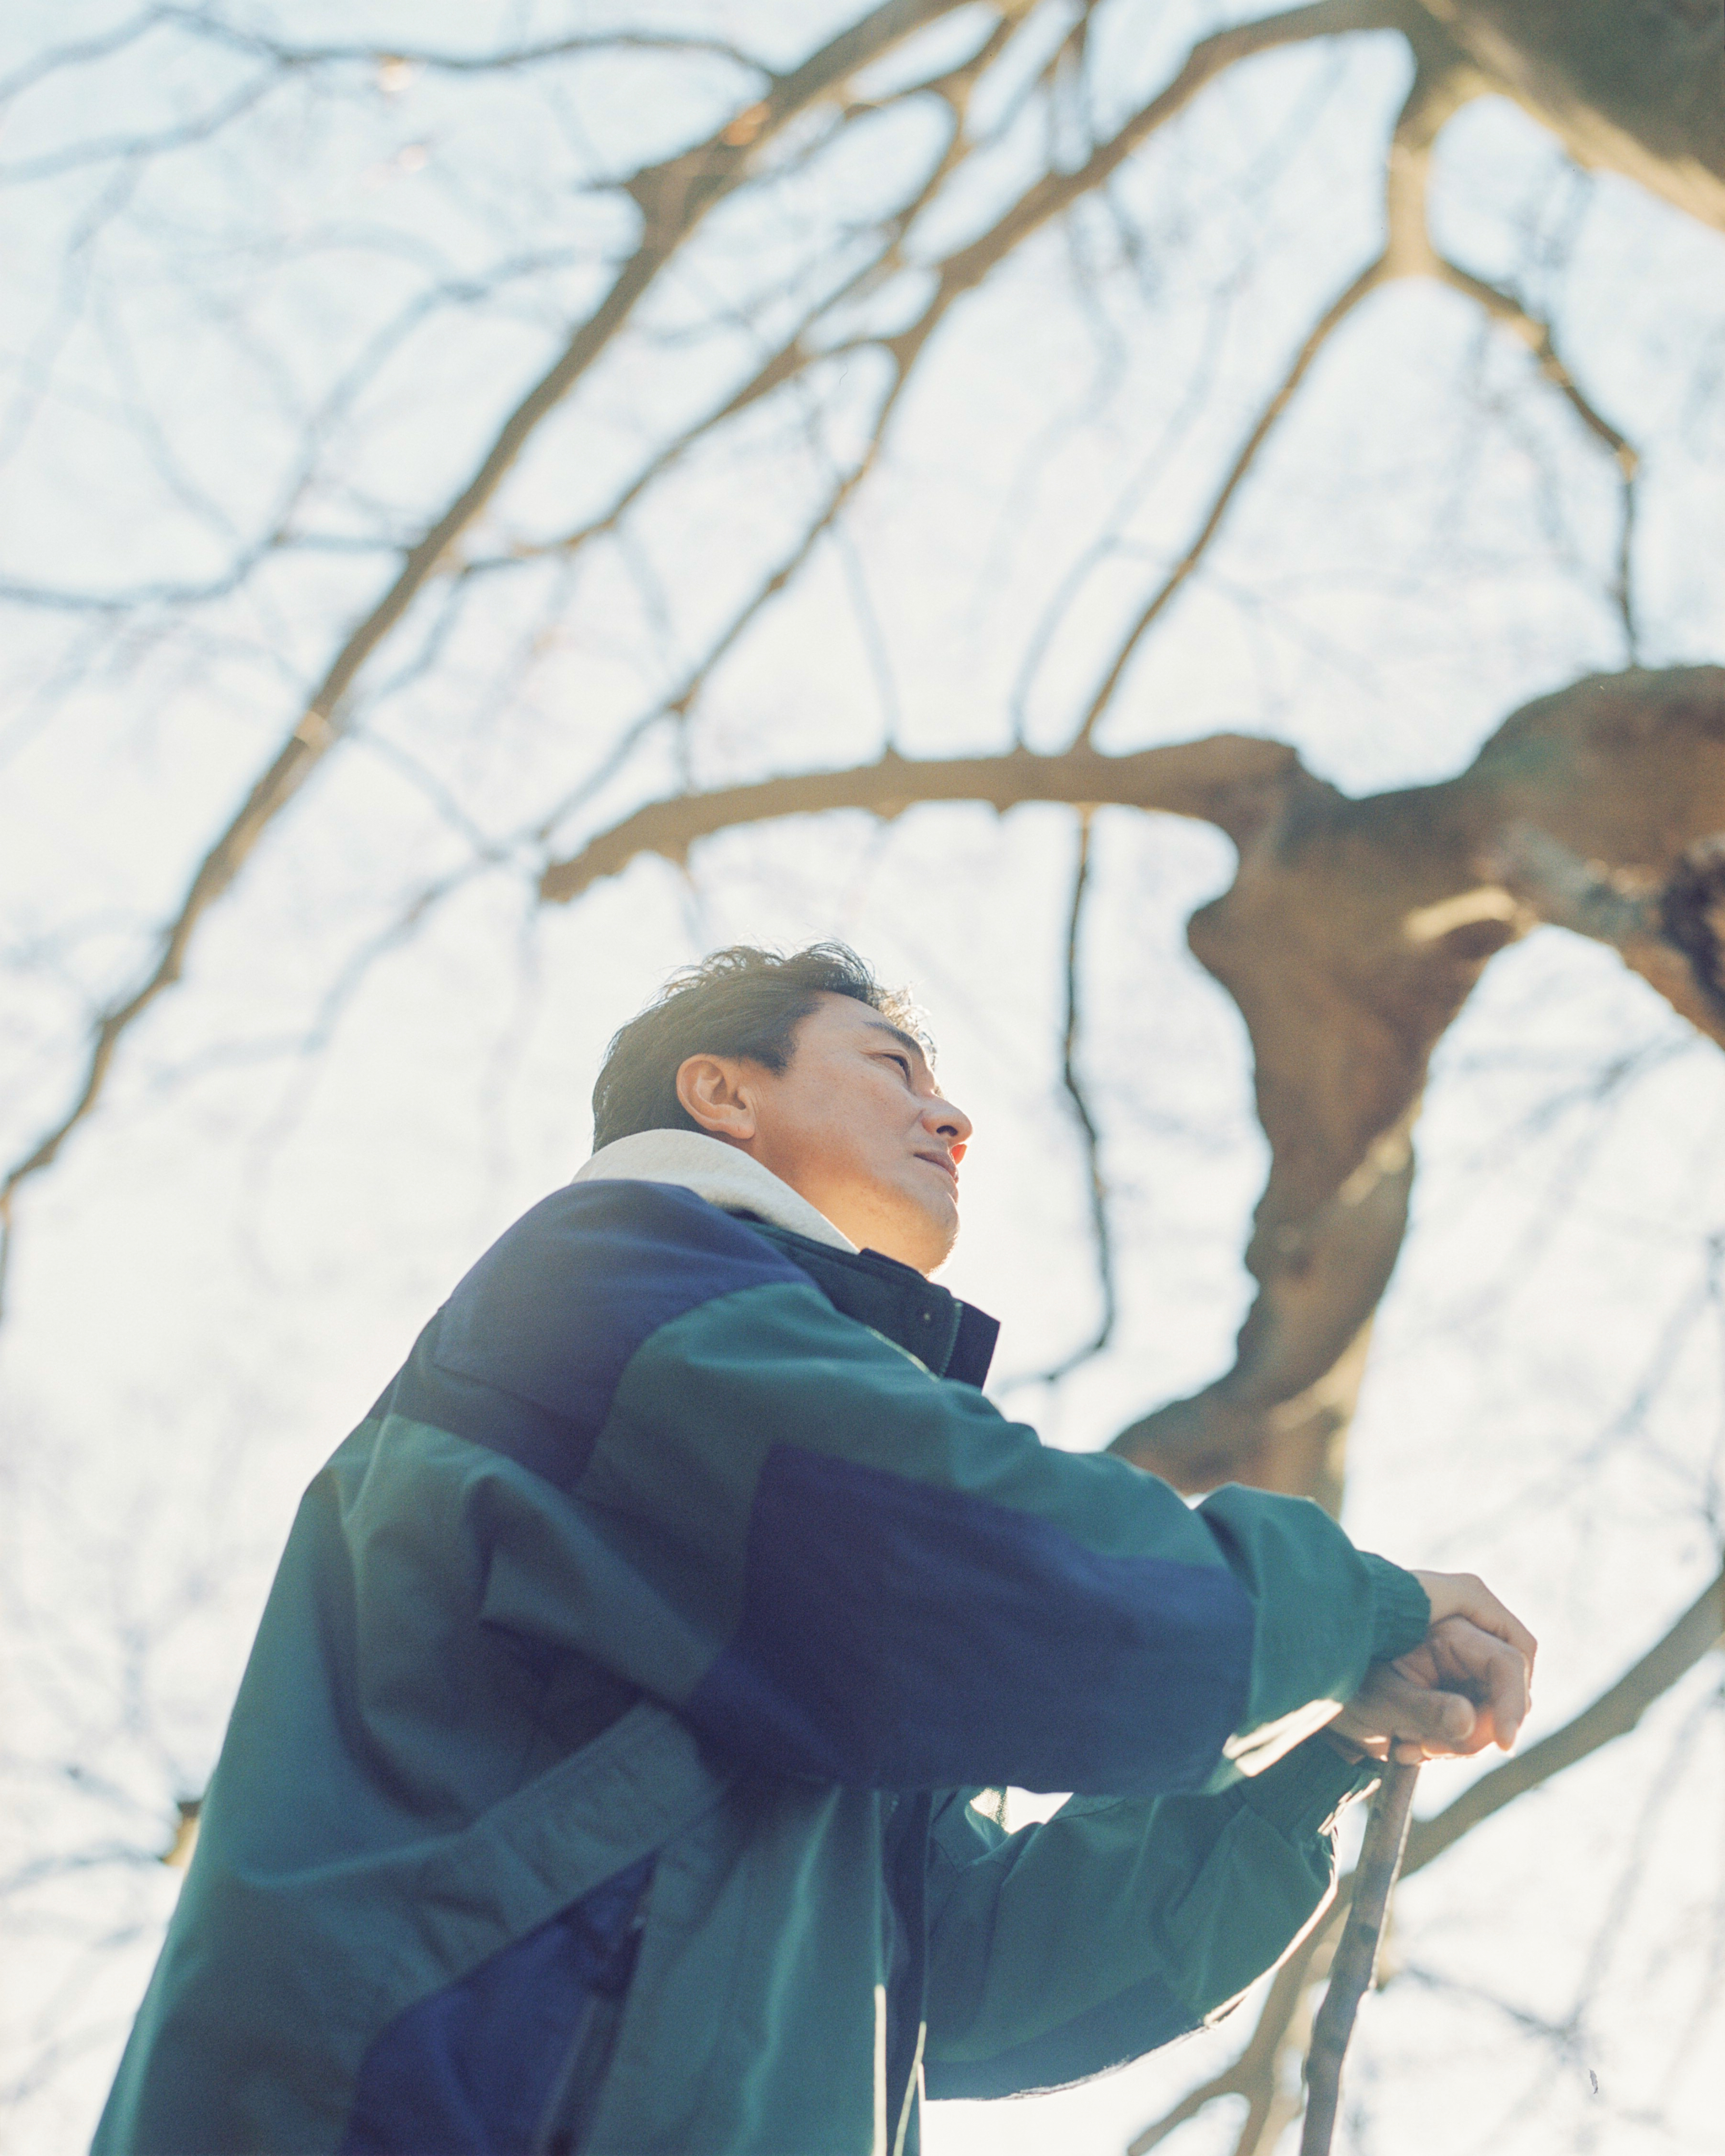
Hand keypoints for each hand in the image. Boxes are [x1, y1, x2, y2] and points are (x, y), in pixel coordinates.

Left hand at [1329, 1572, 1536, 1766]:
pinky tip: (1407, 1747)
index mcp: (1448, 1626)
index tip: (1504, 1745)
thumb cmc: (1345, 1682)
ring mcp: (1460, 1665)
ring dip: (1461, 1741)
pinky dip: (1450, 1742)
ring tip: (1408, 1747)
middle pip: (1508, 1690)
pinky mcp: (1454, 1688)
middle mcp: (1462, 1640)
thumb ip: (1427, 1709)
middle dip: (1481, 1729)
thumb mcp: (1382, 1698)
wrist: (1317, 1690)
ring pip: (1493, 1711)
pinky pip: (1474, 1721)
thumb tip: (1469, 1722)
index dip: (1513, 1703)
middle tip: (1432, 1750)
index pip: (1507, 1661)